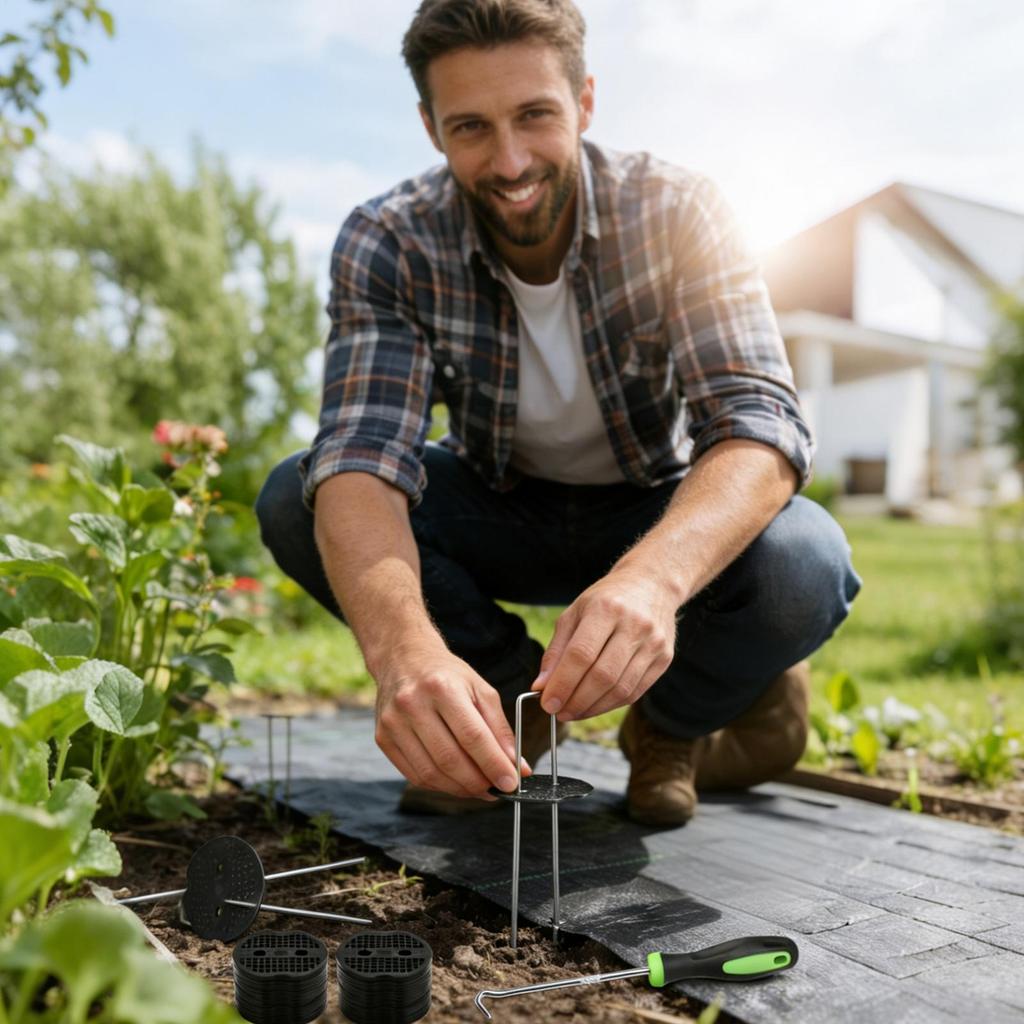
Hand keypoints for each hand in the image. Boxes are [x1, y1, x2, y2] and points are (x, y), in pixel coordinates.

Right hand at [374, 643, 526, 797]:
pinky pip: (414, 775)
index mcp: (442, 687)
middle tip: (497, 790)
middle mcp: (413, 703)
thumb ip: (500, 729)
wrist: (404, 659)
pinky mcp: (382, 738)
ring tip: (479, 789)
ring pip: (430, 773)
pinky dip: (439, 785)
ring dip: (460, 789)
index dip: (494, 765)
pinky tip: (456, 782)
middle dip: (478, 782)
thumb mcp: (480, 690)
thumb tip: (519, 767)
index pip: (472, 736)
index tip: (511, 783)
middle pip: (449, 759)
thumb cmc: (447, 675)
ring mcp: (393, 723)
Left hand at [532, 568, 677, 720]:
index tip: (547, 703)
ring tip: (573, 712)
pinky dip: (611, 704)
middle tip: (559, 713)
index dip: (563, 684)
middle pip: (602, 676)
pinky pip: (635, 691)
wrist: (652, 584)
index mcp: (606, 608)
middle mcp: (634, 625)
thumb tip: (541, 687)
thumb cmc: (606, 600)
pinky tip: (594, 705)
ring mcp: (653, 643)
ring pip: (621, 689)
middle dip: (577, 701)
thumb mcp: (575, 614)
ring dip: (593, 708)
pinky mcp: (664, 658)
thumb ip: (556, 651)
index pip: (581, 654)